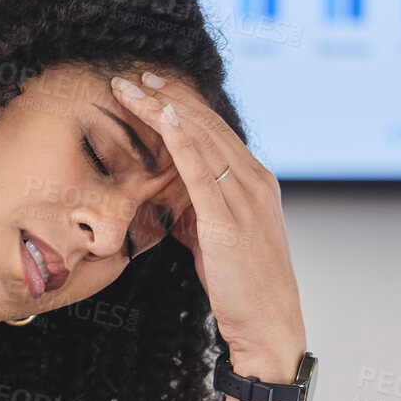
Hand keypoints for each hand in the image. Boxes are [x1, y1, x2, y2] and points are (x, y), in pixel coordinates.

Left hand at [112, 69, 306, 400]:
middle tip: (132, 75)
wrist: (268, 325)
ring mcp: (245, 198)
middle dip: (167, 96)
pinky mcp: (230, 220)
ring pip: (201, 138)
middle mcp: (254, 181)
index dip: (179, 105)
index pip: (212, 132)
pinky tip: (163, 117)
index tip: (148, 86)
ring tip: (133, 88)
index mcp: (253, 182)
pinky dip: (183, 139)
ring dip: (164, 108)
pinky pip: (203, 169)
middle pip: (205, 125)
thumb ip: (196, 211)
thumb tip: (167, 196)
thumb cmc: (240, 287)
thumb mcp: (213, 239)